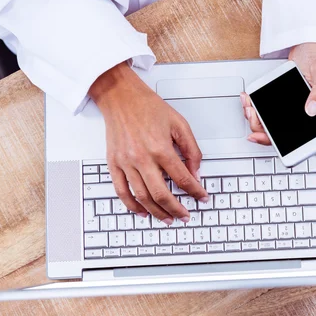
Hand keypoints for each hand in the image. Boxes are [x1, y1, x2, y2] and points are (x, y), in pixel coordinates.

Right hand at [89, 62, 207, 223]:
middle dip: (176, 209)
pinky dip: (132, 206)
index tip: (202, 197)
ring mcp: (126, 162)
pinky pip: (122, 191)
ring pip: (142, 197)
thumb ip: (191, 150)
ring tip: (167, 219)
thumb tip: (196, 172)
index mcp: (161, 148)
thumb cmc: (148, 107)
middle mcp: (142, 158)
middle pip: (161, 194)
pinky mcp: (114, 163)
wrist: (120, 96)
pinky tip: (142, 212)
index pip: (182, 178)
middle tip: (185, 216)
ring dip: (156, 212)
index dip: (195, 191)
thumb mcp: (179, 124)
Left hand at [240, 42, 315, 144]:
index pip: (294, 137)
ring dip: (253, 117)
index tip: (261, 136)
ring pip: (266, 122)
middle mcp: (298, 113)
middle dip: (258, 127)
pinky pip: (263, 109)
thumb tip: (312, 110)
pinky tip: (248, 100)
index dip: (276, 141)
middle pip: (275, 132)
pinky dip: (253, 107)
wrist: (307, 44)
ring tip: (248, 105)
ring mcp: (286, 108)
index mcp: (312, 113)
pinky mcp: (277, 100)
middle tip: (251, 114)